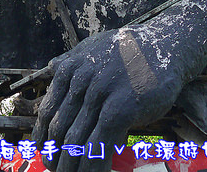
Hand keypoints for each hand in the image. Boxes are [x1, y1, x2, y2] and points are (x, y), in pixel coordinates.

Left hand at [32, 28, 180, 171]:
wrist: (164, 47)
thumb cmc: (128, 50)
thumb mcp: (94, 47)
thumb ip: (72, 59)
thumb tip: (51, 67)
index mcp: (69, 69)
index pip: (47, 110)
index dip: (42, 136)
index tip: (42, 151)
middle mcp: (80, 81)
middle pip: (58, 129)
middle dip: (54, 155)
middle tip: (55, 169)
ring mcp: (99, 95)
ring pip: (76, 141)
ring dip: (70, 166)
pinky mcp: (120, 110)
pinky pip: (98, 145)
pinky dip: (92, 166)